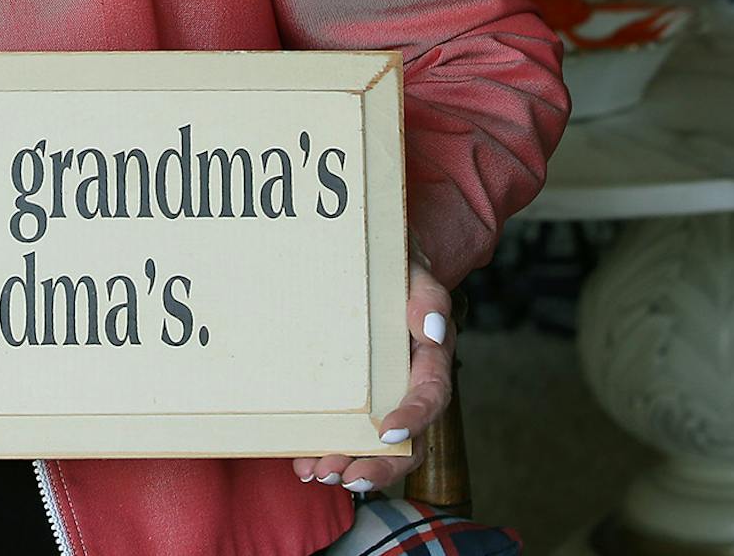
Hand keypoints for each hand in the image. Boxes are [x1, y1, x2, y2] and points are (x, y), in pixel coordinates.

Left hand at [292, 259, 452, 495]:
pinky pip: (345, 433)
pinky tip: (301, 461)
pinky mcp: (352, 398)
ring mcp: (380, 396)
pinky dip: (325, 450)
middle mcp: (408, 384)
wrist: (365, 256)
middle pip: (408, 440)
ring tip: (318, 472)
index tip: (388, 434)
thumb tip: (432, 329)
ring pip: (377, 448)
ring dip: (351, 466)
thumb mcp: (410, 269)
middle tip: (348, 476)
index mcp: (428, 358)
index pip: (431, 396)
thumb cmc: (392, 265)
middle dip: (380, 465)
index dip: (414, 420)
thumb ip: (426, 295)